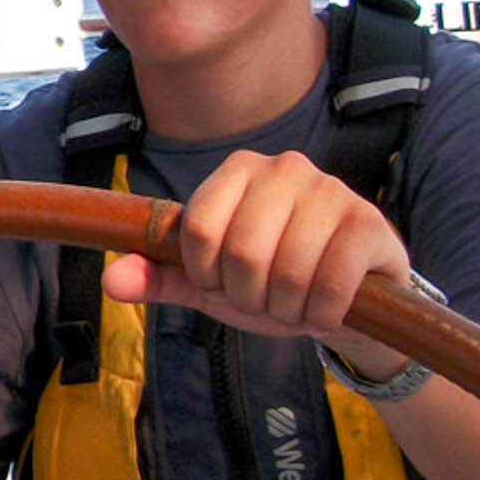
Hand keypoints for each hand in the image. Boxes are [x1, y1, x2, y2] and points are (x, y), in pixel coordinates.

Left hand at [101, 149, 408, 351]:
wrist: (347, 297)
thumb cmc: (269, 280)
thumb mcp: (209, 282)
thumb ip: (159, 277)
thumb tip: (110, 280)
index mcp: (238, 171)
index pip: (198, 230)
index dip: (206, 274)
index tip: (222, 283)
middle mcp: (285, 167)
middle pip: (241, 252)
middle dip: (248, 296)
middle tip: (265, 299)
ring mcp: (332, 190)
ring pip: (288, 271)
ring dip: (287, 308)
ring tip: (297, 302)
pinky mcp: (369, 223)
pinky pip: (333, 281)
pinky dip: (323, 311)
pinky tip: (327, 308)